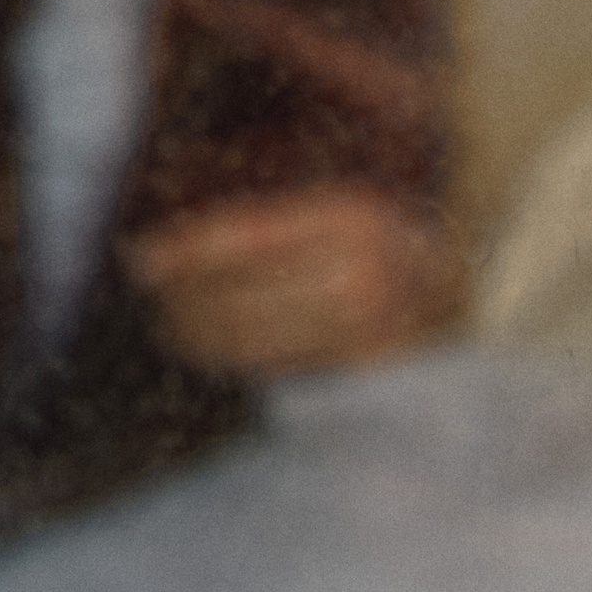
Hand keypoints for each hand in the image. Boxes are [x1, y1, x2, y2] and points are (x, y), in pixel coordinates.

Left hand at [122, 185, 463, 376]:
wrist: (452, 299)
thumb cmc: (368, 248)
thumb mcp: (324, 214)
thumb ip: (253, 229)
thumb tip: (152, 254)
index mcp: (349, 220)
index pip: (244, 239)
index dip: (184, 251)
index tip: (138, 257)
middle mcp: (363, 275)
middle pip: (239, 298)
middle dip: (182, 300)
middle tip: (151, 297)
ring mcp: (368, 333)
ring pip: (251, 343)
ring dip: (202, 336)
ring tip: (171, 325)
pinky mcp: (364, 377)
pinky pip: (278, 374)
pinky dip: (239, 362)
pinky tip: (216, 350)